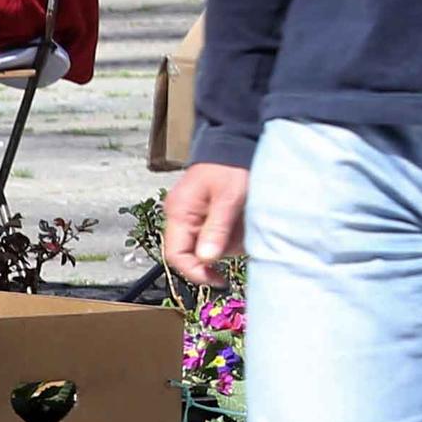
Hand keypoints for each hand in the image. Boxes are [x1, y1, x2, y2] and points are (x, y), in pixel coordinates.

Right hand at [163, 162, 247, 283]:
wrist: (237, 142)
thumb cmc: (231, 165)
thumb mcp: (228, 198)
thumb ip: (217, 229)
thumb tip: (205, 260)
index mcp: (179, 212)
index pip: (176, 254)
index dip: (195, 272)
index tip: (218, 280)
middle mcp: (182, 217)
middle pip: (191, 253)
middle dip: (216, 256)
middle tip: (239, 249)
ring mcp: (194, 216)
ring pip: (207, 246)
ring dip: (227, 245)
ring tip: (245, 230)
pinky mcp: (207, 215)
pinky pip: (216, 236)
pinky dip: (231, 236)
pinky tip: (244, 224)